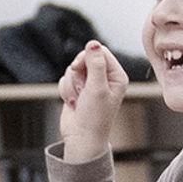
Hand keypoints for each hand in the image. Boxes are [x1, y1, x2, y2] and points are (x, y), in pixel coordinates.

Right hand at [58, 41, 130, 161]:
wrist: (81, 138)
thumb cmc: (95, 117)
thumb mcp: (97, 89)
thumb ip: (95, 64)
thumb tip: (93, 43)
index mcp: (116, 76)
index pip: (100, 52)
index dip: (87, 57)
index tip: (79, 68)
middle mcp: (104, 78)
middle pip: (84, 58)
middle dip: (77, 73)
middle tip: (81, 88)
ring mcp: (90, 84)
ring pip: (73, 69)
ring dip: (71, 85)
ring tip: (78, 100)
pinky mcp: (77, 89)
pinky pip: (66, 79)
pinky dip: (66, 90)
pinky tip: (73, 103)